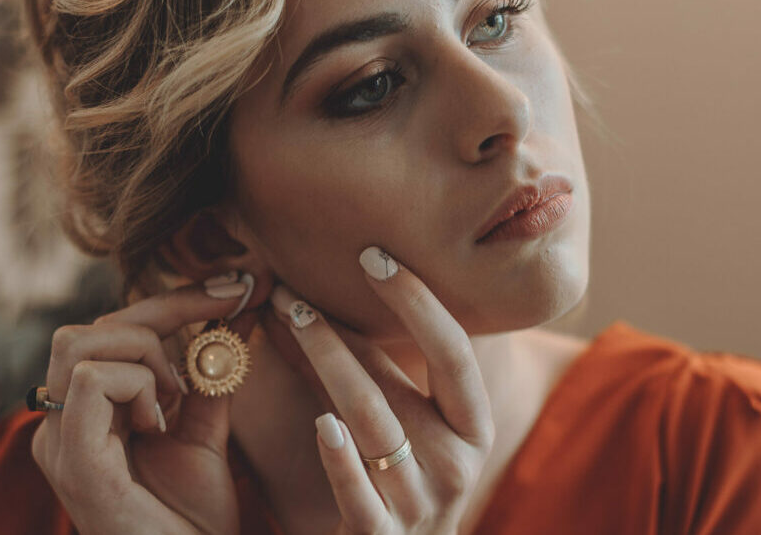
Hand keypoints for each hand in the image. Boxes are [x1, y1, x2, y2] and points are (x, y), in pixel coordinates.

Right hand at [30, 275, 257, 534]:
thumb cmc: (192, 520)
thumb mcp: (206, 433)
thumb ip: (213, 375)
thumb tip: (238, 311)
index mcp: (87, 413)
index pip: (115, 330)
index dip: (175, 300)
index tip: (236, 287)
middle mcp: (63, 422)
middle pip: (95, 325)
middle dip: (168, 307)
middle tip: (229, 309)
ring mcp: (59, 441)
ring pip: (80, 341)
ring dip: (144, 351)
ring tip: (175, 395)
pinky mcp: (72, 459)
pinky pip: (89, 380)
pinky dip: (136, 385)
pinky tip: (159, 422)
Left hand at [267, 247, 495, 533]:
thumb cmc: (402, 482)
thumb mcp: (407, 428)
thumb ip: (376, 373)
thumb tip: (322, 298)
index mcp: (472, 427)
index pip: (453, 351)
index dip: (416, 301)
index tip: (373, 255)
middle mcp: (456, 463)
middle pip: (395, 381)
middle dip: (340, 330)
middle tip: (291, 291)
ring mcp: (419, 504)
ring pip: (370, 422)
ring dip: (326, 364)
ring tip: (288, 323)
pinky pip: (358, 494)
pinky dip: (339, 458)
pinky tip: (321, 424)